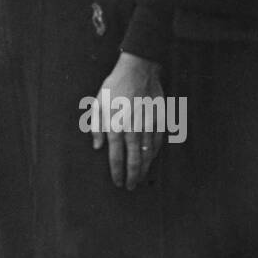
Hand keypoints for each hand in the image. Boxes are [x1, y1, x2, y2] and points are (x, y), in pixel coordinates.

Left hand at [91, 52, 165, 189]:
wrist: (138, 70)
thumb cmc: (115, 86)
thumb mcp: (98, 104)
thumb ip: (97, 127)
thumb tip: (98, 147)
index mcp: (115, 127)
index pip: (116, 157)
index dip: (117, 173)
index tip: (118, 182)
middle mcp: (132, 130)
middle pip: (134, 161)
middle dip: (132, 177)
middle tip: (131, 187)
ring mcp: (147, 126)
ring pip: (147, 154)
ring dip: (144, 169)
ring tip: (141, 179)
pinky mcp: (159, 121)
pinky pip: (158, 142)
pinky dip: (154, 154)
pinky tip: (151, 159)